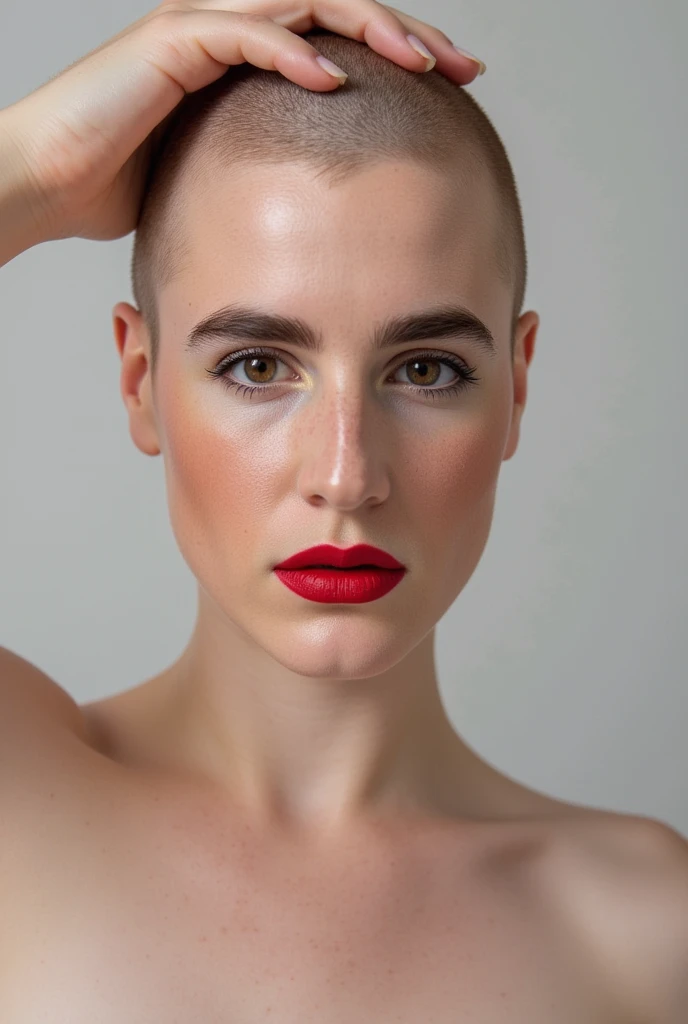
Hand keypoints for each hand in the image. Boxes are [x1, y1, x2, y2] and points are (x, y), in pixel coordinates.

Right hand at [1, 0, 482, 246]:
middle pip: (340, 7)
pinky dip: (293, 52)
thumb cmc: (122, 184)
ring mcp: (202, 25)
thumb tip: (317, 213)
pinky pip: (247, 33)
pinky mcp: (173, 41)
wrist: (47, 180)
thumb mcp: (219, 177)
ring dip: (369, 27)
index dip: (400, 55)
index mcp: (250, 57)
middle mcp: (232, 27)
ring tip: (422, 61)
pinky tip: (335, 80)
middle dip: (409, 32)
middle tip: (466, 68)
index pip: (341, 39)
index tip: (453, 88)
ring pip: (306, 1)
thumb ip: (268, 172)